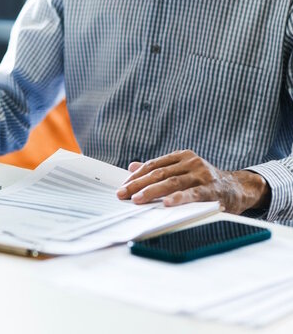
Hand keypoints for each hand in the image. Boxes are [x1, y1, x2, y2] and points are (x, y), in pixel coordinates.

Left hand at [117, 150, 269, 213]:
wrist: (238, 188)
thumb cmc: (205, 181)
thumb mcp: (182, 170)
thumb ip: (159, 169)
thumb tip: (132, 166)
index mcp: (182, 156)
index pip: (153, 165)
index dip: (136, 176)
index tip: (122, 186)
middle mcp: (191, 162)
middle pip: (158, 173)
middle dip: (138, 185)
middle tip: (123, 194)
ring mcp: (202, 175)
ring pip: (171, 182)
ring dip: (152, 191)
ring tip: (137, 199)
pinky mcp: (212, 189)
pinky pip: (192, 194)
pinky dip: (178, 198)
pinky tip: (166, 203)